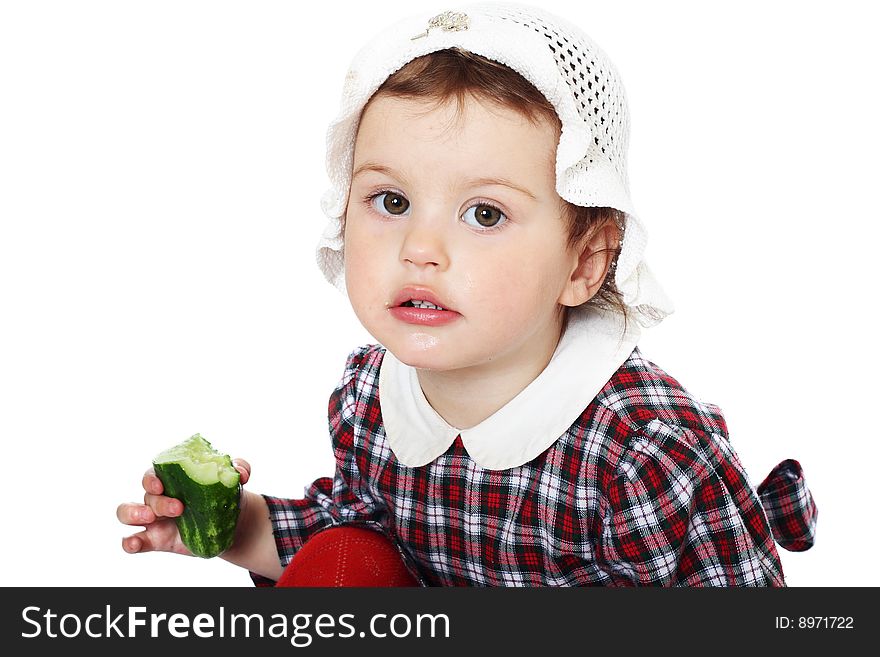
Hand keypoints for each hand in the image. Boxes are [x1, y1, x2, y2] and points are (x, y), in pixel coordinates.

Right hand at [117, 458, 250, 555]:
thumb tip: (241, 472)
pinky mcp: (156, 539)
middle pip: (146, 494)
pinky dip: (129, 542)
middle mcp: (158, 496)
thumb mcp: (232, 481)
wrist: (229, 523)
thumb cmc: (223, 495)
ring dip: (133, 513)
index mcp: (172, 479)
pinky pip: (133, 540)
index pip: (153, 473)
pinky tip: (134, 543)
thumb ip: (238, 469)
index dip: (152, 478)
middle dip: (158, 501)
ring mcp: (154, 519)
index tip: (162, 484)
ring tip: (151, 517)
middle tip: (178, 508)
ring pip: (127, 513)